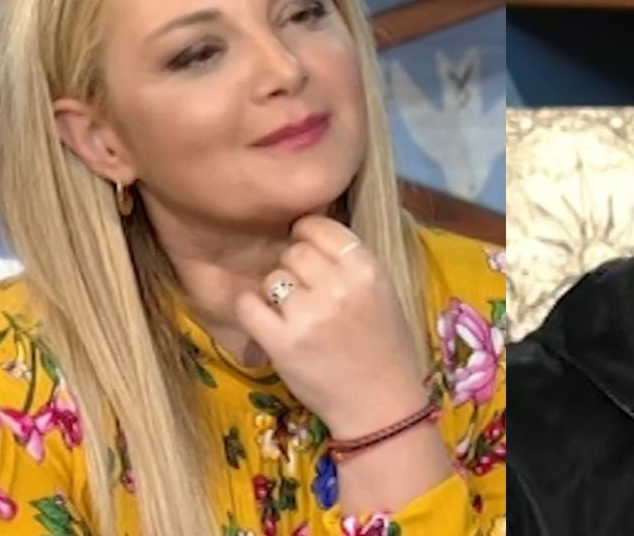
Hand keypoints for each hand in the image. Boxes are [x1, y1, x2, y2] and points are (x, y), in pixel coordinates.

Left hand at [235, 215, 428, 438]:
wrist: (382, 405)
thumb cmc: (385, 348)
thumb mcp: (382, 293)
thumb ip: (350, 264)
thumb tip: (308, 236)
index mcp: (367, 270)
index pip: (322, 228)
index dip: (307, 233)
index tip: (304, 247)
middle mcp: (339, 286)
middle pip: (293, 252)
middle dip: (293, 267)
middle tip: (302, 290)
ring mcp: (309, 315)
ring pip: (272, 279)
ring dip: (276, 293)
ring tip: (293, 315)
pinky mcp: (283, 342)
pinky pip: (248, 306)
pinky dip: (252, 311)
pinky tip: (266, 322)